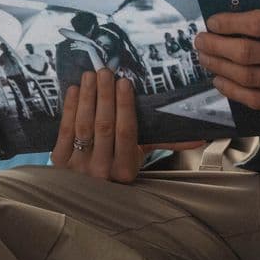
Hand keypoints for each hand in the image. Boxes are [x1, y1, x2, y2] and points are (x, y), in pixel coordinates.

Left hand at [50, 69, 205, 182]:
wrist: (85, 188)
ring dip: (87, 97)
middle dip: (105, 95)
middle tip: (105, 72)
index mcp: (126, 170)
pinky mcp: (58, 161)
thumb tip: (201, 138)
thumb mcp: (140, 156)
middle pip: (104, 126)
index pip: (126, 133)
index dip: (124, 106)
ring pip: (84, 125)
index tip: (125, 82)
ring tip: (90, 76)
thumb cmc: (118, 164)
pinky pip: (65, 130)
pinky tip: (74, 90)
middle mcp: (102, 172)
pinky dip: (70, 108)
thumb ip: (165, 144)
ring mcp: (77, 167)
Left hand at [194, 2, 259, 116]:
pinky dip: (232, 90)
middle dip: (216, 45)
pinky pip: (255, 99)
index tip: (212, 22)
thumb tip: (237, 8)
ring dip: (219, 67)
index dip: (229, 22)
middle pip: (245, 52)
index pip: (257, 23)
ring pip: (246, 76)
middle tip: (200, 41)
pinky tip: (220, 80)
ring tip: (206, 58)